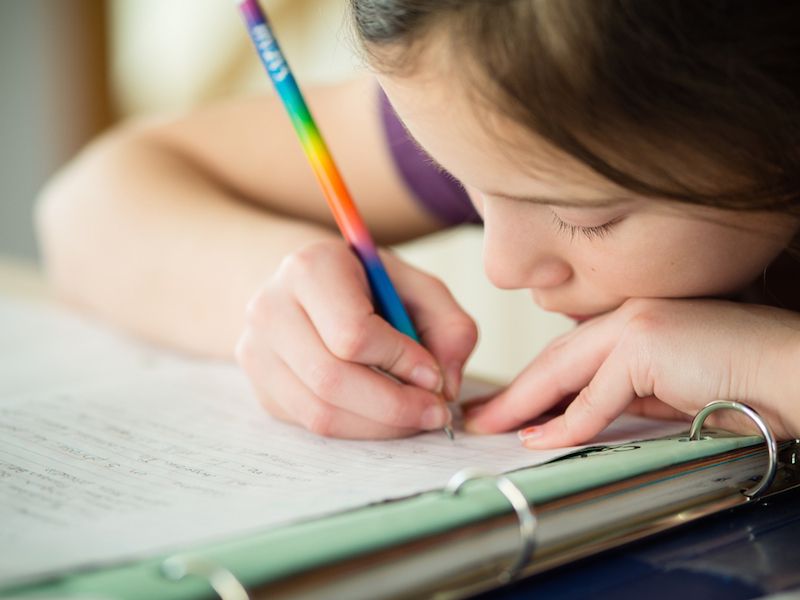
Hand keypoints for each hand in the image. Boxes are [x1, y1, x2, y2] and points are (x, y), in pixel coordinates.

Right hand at [236, 239, 477, 438]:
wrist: (309, 287)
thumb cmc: (369, 286)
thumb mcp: (418, 287)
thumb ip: (450, 327)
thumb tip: (446, 386)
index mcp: (310, 268)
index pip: (351, 332)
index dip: (400, 361)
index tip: (435, 375)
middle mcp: (271, 308)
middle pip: (331, 379)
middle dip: (394, 405)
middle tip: (435, 412)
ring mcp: (257, 351)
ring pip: (320, 411)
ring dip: (379, 426)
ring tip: (415, 417)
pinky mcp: (262, 387)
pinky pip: (311, 424)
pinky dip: (358, 429)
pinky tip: (384, 416)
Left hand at [465, 298, 799, 447]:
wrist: (792, 370)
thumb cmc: (743, 380)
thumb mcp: (669, 389)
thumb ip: (626, 395)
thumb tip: (581, 416)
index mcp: (632, 322)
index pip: (570, 355)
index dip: (534, 383)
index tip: (507, 407)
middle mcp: (627, 315)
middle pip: (555, 359)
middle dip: (515, 392)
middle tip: (480, 416)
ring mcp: (635, 324)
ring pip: (562, 370)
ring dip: (523, 404)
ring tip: (491, 426)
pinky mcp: (646, 343)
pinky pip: (595, 394)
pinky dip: (566, 421)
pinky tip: (539, 438)